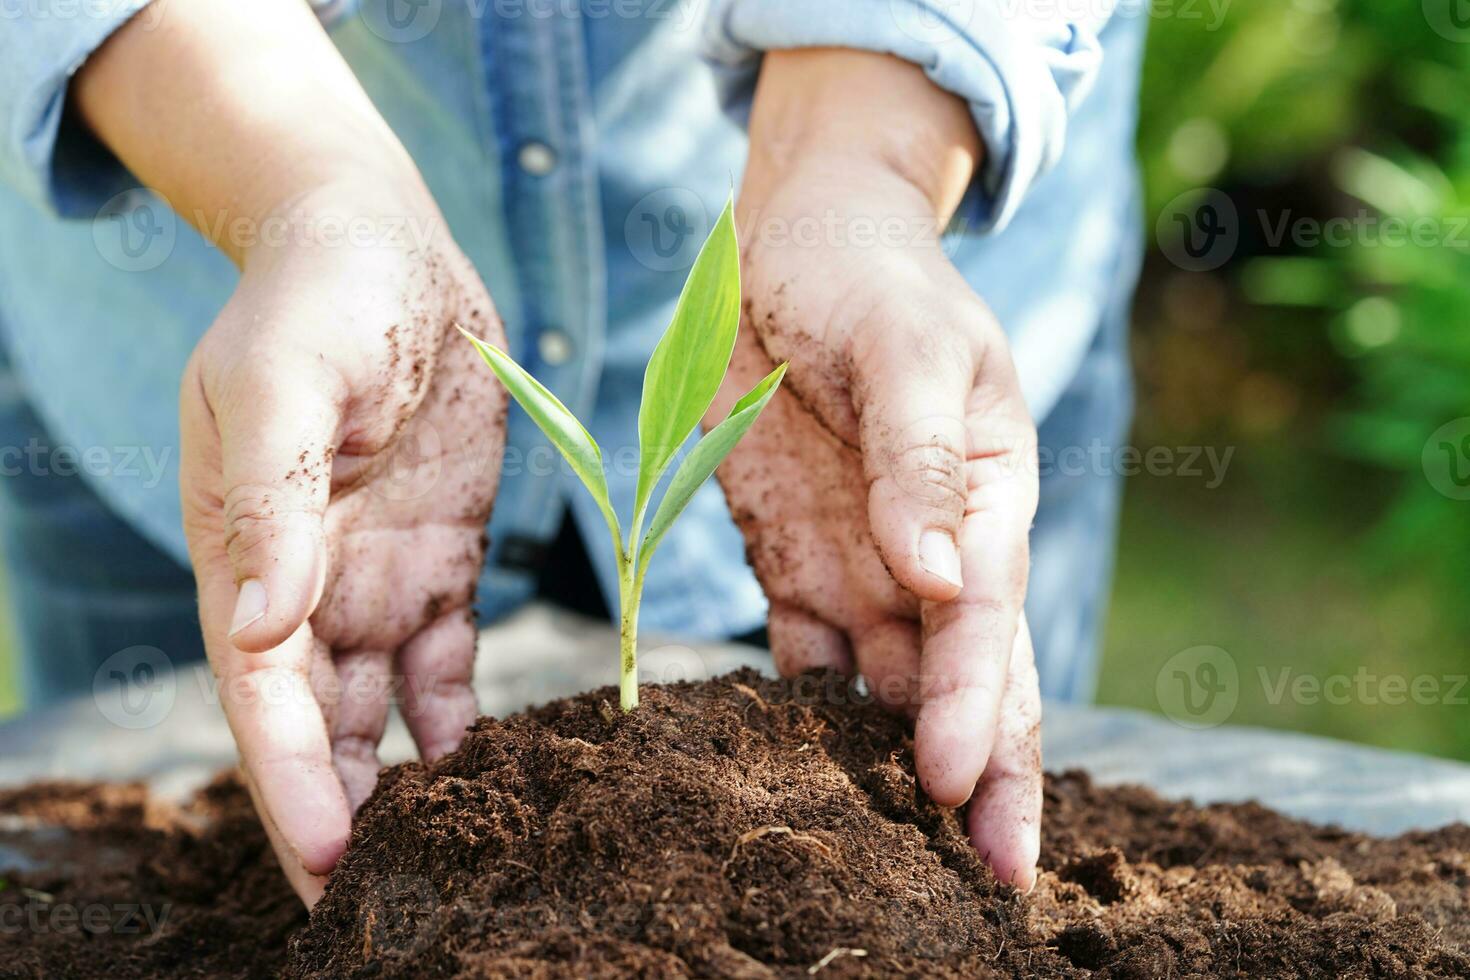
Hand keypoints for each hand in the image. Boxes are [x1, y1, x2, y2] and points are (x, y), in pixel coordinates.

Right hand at [179, 187, 506, 903]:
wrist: (383, 248)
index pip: (263, 694)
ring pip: (382, 711)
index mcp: (248, 553)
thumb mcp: (282, 383)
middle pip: (318, 727)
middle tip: (383, 911)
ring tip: (450, 863)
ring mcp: (378, 576)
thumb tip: (264, 624)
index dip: (290, 780)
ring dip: (405, 786)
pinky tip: (499, 778)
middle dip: (340, 815)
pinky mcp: (444, 559)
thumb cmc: (316, 300)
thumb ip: (271, 502)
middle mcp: (310, 584)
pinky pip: (451, 664)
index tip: (328, 863)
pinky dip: (466, 723)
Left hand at [717, 50, 1041, 888]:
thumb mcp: (908, 349)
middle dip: (976, 779)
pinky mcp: (792, 563)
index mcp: (986, 500)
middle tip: (988, 884)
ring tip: (882, 859)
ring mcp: (862, 566)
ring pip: (884, 691)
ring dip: (886, 771)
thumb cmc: (874, 279)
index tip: (948, 787)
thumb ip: (918, 461)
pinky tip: (782, 780)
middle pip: (961, 685)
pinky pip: (799, 659)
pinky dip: (794, 722)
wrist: (796, 246)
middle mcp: (933, 554)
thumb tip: (937, 580)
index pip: (989, 626)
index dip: (974, 710)